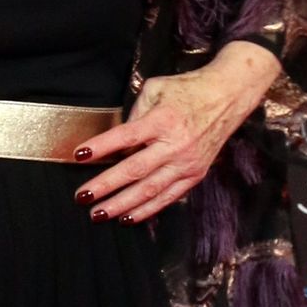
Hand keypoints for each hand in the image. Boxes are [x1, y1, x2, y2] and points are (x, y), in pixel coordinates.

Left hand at [73, 43, 282, 222]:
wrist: (227, 97)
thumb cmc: (188, 90)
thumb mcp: (156, 89)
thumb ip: (135, 114)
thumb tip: (118, 142)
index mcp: (163, 120)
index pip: (125, 136)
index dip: (101, 147)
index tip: (79, 155)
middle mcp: (175, 145)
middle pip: (134, 170)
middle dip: (105, 185)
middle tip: (82, 197)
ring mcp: (186, 163)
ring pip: (149, 190)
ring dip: (121, 205)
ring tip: (98, 214)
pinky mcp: (195, 174)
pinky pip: (167, 197)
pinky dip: (146, 210)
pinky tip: (127, 217)